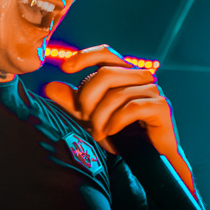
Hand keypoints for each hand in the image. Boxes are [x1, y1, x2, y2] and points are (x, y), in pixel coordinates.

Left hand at [44, 45, 181, 164]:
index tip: (65, 68)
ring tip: (97, 133)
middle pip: (105, 74)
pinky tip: (110, 132)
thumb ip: (72, 102)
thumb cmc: (120, 133)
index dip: (85, 56)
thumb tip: (49, 88)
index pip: (106, 53)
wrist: (147, 157)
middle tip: (85, 119)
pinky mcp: (160, 106)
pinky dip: (116, 121)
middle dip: (88, 98)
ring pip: (116, 94)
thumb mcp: (91, 116)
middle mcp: (140, 76)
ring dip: (101, 117)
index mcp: (125, 73)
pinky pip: (130, 108)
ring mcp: (152, 89)